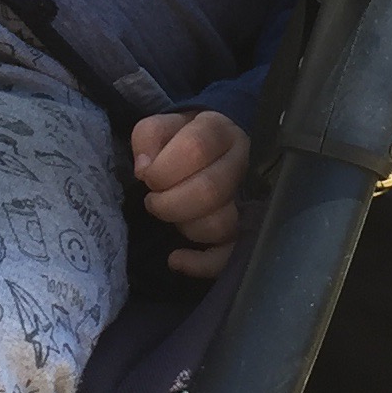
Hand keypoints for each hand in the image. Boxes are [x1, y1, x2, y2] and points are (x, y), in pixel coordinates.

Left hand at [131, 109, 249, 279]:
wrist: (208, 150)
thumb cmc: (179, 140)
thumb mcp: (160, 128)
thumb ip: (149, 138)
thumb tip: (145, 169)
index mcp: (219, 131)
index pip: (196, 147)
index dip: (164, 168)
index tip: (147, 177)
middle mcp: (240, 163)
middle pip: (210, 190)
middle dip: (170, 202)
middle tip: (153, 200)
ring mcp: (246, 200)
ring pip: (222, 224)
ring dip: (186, 226)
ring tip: (170, 217)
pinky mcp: (242, 232)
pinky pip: (229, 255)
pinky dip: (201, 264)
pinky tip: (176, 259)